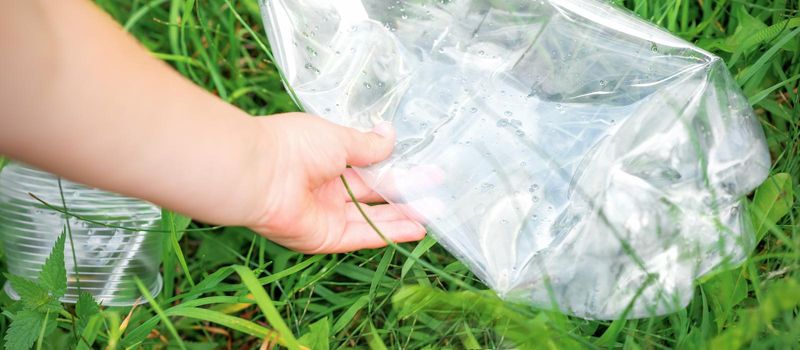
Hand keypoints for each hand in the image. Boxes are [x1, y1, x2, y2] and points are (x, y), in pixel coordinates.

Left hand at [246, 113, 425, 252]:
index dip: (398, 166)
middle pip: (375, 193)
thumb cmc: (294, 146)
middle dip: (407, 192)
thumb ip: (367, 145)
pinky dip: (389, 233)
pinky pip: (363, 235)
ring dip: (404, 215)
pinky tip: (415, 230)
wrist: (261, 174)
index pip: (370, 165)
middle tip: (439, 191)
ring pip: (373, 216)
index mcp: (328, 159)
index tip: (426, 166)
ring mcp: (328, 214)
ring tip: (436, 213)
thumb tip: (390, 135)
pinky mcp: (326, 237)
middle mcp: (328, 188)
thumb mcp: (338, 138)